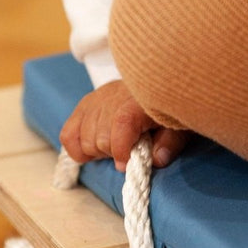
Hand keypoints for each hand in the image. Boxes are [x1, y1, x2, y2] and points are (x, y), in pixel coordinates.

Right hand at [59, 79, 187, 171]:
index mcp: (137, 101)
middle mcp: (112, 97)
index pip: (121, 126)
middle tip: (126, 153)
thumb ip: (170, 143)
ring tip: (112, 148)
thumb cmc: (167, 109)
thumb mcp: (179, 125)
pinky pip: (68, 133)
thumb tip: (158, 159)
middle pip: (99, 137)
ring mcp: (96, 100)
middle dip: (111, 153)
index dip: (121, 151)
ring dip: (96, 150)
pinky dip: (76, 147)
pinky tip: (91, 151)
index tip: (126, 164)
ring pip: (82, 137)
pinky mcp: (86, 104)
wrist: (155, 83)